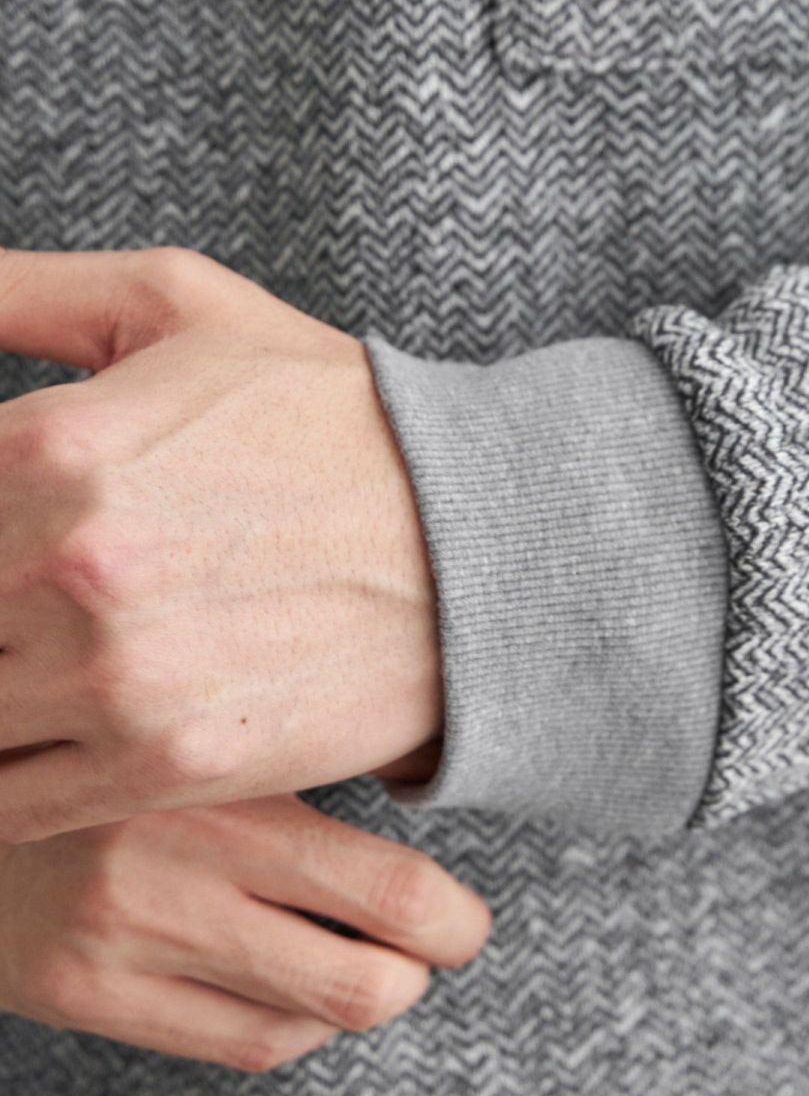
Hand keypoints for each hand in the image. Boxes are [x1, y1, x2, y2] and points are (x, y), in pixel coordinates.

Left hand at [0, 247, 442, 842]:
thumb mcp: (179, 304)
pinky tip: (36, 740)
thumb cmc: (326, 414)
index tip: (1, 548)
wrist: (474, 539)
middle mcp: (69, 567)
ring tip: (31, 666)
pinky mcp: (170, 765)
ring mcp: (120, 679)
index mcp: (49, 446)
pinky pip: (8, 806)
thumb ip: (19, 290)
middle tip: (20, 607)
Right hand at [0, 793, 491, 1070]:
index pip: (389, 893)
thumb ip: (299, 757)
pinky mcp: (80, 995)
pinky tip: (304, 991)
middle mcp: (170, 877)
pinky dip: (300, 1027)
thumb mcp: (210, 724)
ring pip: (307, 1023)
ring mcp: (121, 947)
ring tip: (375, 957)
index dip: (454, 923)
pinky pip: (239, 1045)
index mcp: (220, 792)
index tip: (465, 920)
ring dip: (366, 1000)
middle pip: (362, 983)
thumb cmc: (115, 744)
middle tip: (438, 942)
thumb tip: (428, 774)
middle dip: (424, 971)